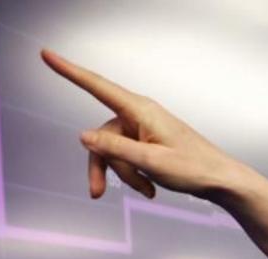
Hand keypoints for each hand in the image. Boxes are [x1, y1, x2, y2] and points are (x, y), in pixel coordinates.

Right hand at [40, 49, 252, 200]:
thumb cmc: (194, 168)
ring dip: (126, 174)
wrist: (222, 180)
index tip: (46, 54)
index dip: (69, 71)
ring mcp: (145, 128)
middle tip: (96, 194)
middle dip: (103, 165)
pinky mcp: (149, 141)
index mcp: (140, 110)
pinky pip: (129, 156)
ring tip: (148, 190)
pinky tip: (151, 189)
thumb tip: (84, 136)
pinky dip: (136, 173)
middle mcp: (140, 115)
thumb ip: (115, 148)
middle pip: (102, 135)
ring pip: (116, 150)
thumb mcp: (150, 161)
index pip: (97, 87)